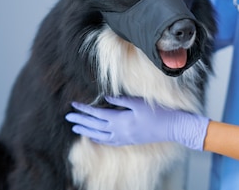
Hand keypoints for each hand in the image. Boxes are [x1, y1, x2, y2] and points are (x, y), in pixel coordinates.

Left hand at [65, 96, 209, 149]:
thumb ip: (121, 100)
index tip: (74, 105)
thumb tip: (106, 97)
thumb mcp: (138, 102)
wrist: (171, 127)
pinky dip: (98, 139)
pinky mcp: (128, 141)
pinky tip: (93, 137)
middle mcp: (119, 131)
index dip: (84, 110)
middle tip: (68, 117)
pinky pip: (108, 142)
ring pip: (99, 136)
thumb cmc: (157, 112)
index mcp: (121, 120)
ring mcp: (123, 138)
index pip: (97, 114)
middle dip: (80, 121)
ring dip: (86, 131)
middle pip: (94, 126)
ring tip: (75, 128)